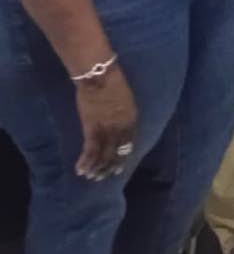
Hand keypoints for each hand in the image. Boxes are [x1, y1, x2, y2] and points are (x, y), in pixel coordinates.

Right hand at [75, 65, 136, 181]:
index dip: (123, 156)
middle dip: (110, 166)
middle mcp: (122, 127)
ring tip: (92, 177)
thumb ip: (124, 116)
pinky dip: (86, 161)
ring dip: (97, 167)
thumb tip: (119, 126)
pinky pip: (90, 150)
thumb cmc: (112, 83)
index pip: (129, 143)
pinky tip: (81, 170)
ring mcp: (107, 129)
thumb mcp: (126, 100)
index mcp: (132, 119)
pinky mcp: (92, 129)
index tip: (119, 166)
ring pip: (103, 154)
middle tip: (104, 176)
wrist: (99, 76)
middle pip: (117, 152)